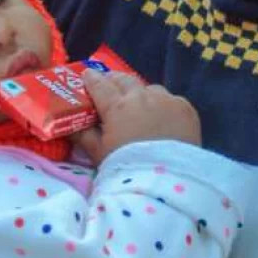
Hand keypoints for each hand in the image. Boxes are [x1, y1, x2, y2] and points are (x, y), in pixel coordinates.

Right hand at [76, 70, 201, 161]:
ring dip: (142, 94)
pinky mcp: (186, 109)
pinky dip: (164, 106)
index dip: (91, 79)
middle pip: (125, 80)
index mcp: (116, 106)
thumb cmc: (126, 167)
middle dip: (115, 81)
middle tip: (110, 85)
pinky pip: (171, 100)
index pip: (99, 85)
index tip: (87, 75)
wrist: (166, 181)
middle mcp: (142, 97)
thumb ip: (84, 135)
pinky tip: (163, 119)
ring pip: (150, 89)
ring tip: (140, 106)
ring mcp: (167, 100)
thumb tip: (70, 125)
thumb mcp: (98, 153)